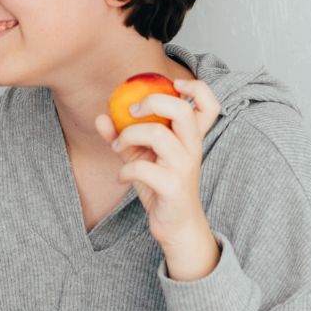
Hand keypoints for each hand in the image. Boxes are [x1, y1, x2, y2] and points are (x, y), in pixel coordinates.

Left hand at [94, 79, 222, 280]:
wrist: (177, 226)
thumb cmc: (162, 187)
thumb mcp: (143, 158)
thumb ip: (124, 136)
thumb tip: (101, 117)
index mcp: (191, 137)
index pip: (209, 104)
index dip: (197, 87)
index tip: (174, 84)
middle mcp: (192, 148)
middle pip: (180, 110)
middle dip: (151, 103)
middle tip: (131, 111)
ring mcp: (184, 167)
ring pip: (157, 134)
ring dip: (128, 136)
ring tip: (119, 148)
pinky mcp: (173, 187)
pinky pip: (143, 168)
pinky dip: (125, 170)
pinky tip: (122, 177)